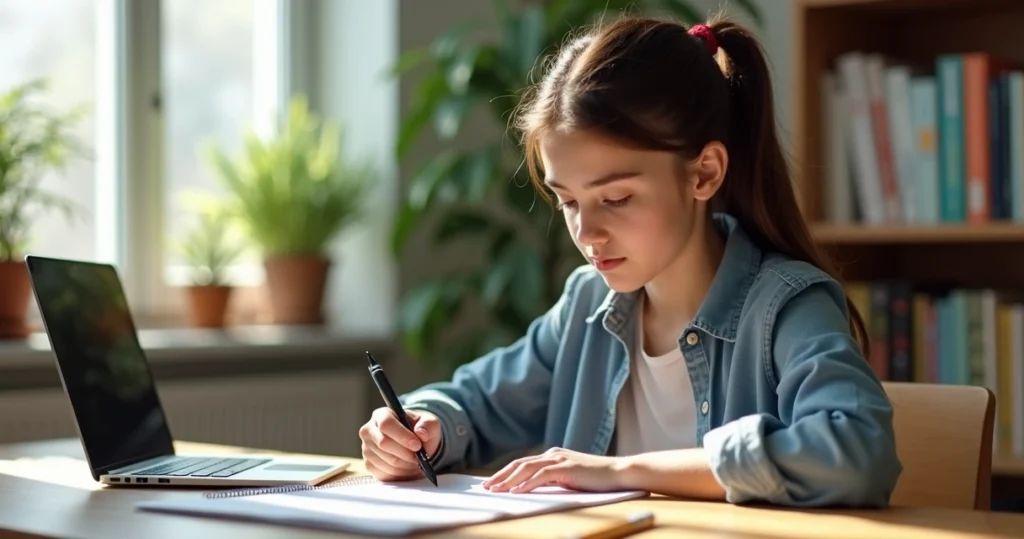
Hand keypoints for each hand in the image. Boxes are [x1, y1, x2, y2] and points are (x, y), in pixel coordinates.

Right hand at [359, 407, 441, 481]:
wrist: (414, 445)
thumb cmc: (419, 431)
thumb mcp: (429, 423)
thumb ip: (428, 425)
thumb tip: (421, 433)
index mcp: (382, 415)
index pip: (386, 424)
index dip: (402, 436)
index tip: (417, 445)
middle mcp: (369, 430)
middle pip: (383, 443)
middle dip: (405, 453)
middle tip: (419, 457)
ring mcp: (366, 448)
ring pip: (386, 461)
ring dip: (405, 465)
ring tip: (415, 461)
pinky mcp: (368, 465)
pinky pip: (385, 473)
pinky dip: (400, 474)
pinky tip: (406, 467)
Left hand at [482, 447, 624, 493]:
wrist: (618, 473)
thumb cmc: (596, 479)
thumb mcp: (569, 479)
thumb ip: (553, 480)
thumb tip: (532, 489)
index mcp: (552, 456)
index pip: (522, 464)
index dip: (505, 473)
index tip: (492, 484)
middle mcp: (553, 454)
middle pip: (519, 464)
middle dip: (500, 476)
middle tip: (486, 487)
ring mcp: (560, 459)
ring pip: (527, 468)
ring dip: (509, 480)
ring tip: (496, 490)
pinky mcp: (567, 468)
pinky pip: (542, 475)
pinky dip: (527, 483)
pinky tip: (517, 491)